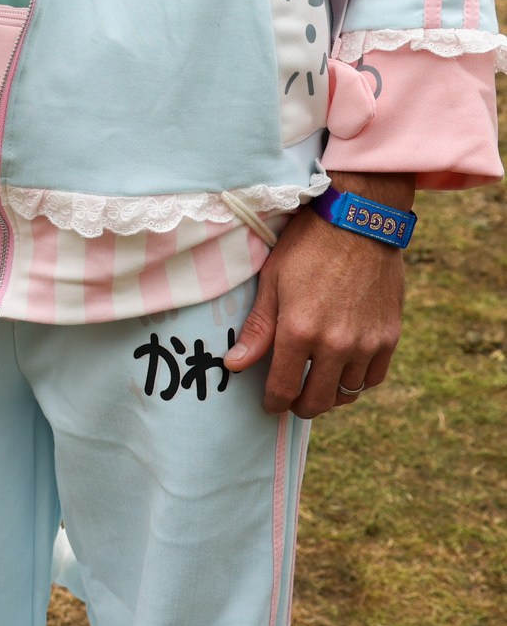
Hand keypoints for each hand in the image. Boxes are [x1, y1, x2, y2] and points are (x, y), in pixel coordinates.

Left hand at [224, 174, 411, 417]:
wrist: (358, 220)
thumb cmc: (307, 245)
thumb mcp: (273, 280)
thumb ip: (258, 328)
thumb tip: (235, 365)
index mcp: (299, 331)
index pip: (283, 389)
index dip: (273, 402)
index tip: (270, 403)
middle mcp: (335, 345)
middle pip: (317, 401)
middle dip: (300, 405)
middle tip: (292, 398)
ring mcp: (366, 343)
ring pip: (346, 393)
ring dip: (329, 393)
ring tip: (317, 382)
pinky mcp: (389, 336)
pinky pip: (373, 378)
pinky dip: (358, 380)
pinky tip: (345, 368)